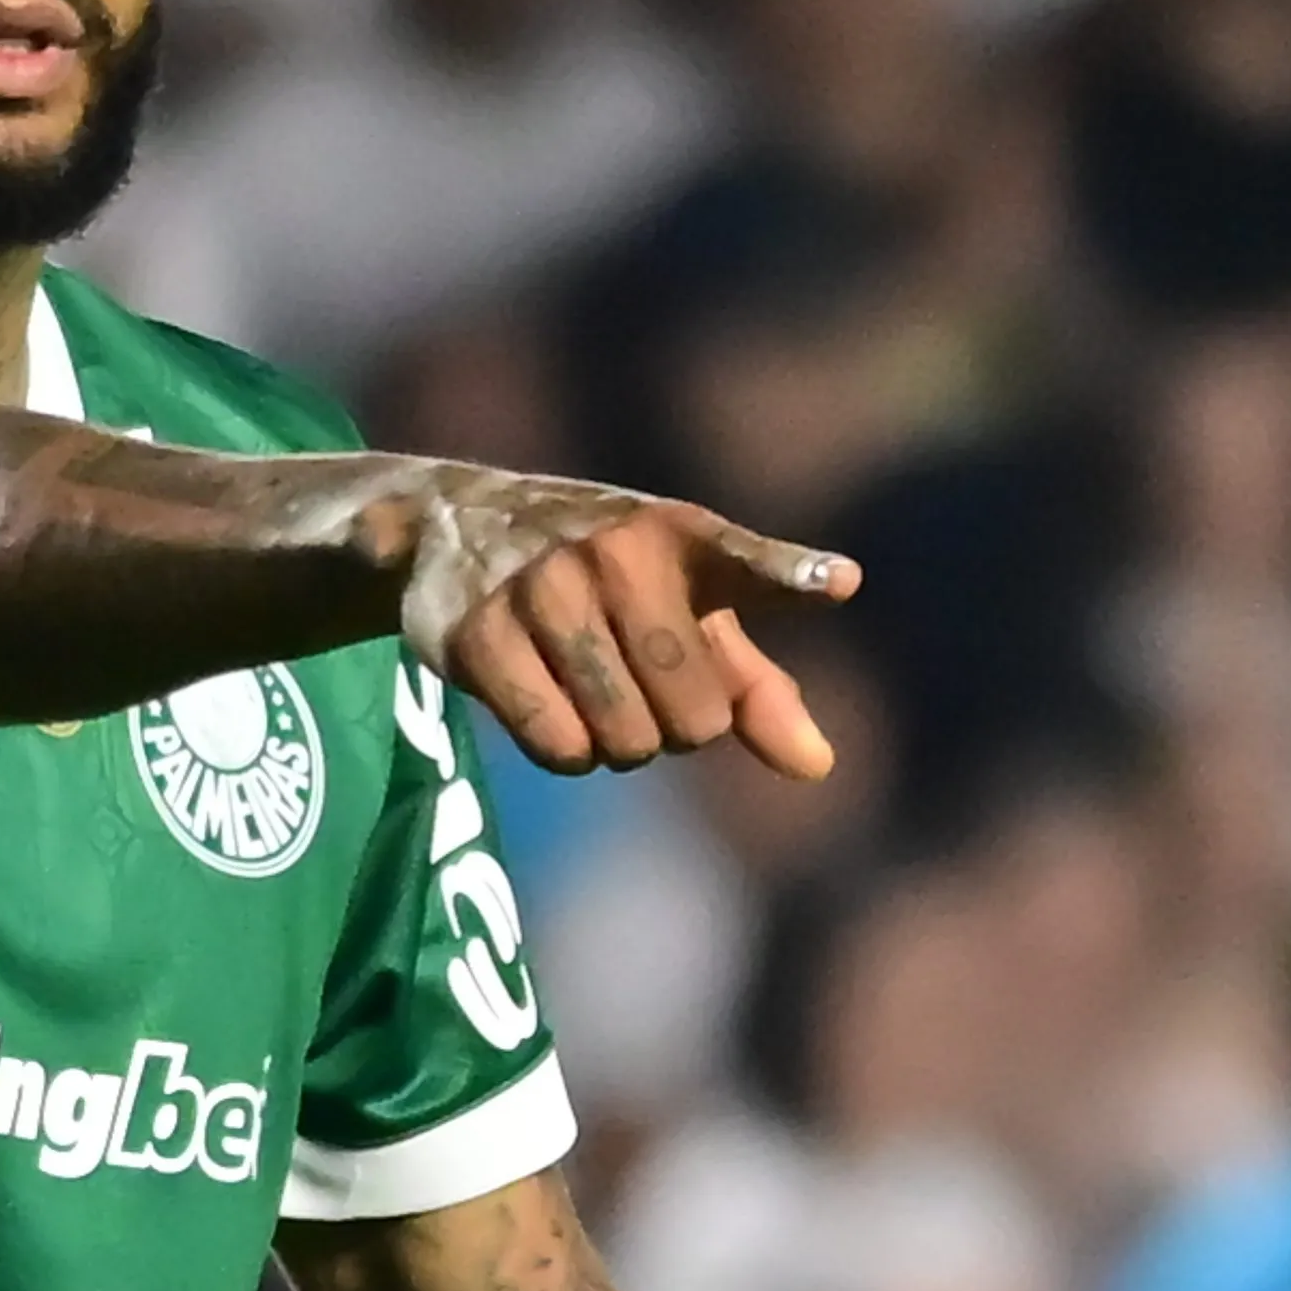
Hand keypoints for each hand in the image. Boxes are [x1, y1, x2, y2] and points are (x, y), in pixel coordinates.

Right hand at [396, 471, 856, 779]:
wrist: (453, 522)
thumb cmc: (602, 578)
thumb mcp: (684, 610)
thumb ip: (753, 687)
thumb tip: (818, 768)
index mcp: (676, 535)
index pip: (742, 561)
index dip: (790, 574)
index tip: (836, 584)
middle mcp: (612, 553)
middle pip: (694, 718)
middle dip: (676, 729)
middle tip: (638, 685)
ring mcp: (541, 590)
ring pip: (625, 741)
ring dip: (617, 743)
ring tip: (590, 690)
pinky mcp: (477, 636)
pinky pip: (559, 748)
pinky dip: (565, 751)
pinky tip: (546, 704)